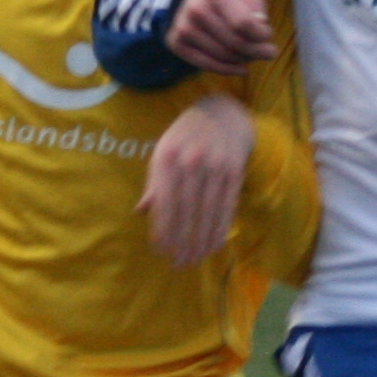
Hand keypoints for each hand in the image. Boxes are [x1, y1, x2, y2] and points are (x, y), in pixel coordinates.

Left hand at [139, 91, 255, 268]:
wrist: (221, 113)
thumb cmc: (185, 138)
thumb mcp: (163, 153)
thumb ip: (154, 183)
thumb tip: (141, 212)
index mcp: (167, 156)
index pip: (164, 201)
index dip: (163, 228)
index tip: (161, 251)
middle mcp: (191, 160)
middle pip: (187, 210)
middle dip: (182, 241)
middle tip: (179, 263)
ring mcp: (215, 164)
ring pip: (208, 211)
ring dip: (202, 240)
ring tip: (196, 259)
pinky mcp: (234, 169)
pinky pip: (228, 205)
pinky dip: (221, 227)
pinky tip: (215, 244)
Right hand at [163, 0, 275, 75]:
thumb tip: (260, 24)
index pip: (244, 23)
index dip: (261, 34)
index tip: (267, 35)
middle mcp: (196, 9)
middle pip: (235, 43)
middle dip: (257, 51)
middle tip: (268, 53)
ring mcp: (184, 28)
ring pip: (224, 56)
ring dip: (244, 59)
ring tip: (252, 55)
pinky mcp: (177, 43)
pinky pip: (207, 65)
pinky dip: (228, 70)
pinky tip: (241, 69)